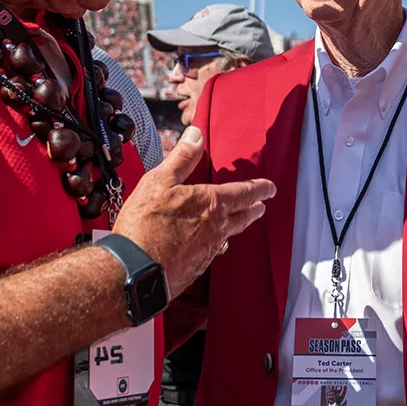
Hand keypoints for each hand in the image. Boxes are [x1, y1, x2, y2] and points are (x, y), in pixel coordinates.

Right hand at [112, 126, 275, 296]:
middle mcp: (217, 228)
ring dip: (237, 226)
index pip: (244, 192)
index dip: (260, 189)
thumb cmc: (145, 223)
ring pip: (229, 235)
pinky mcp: (196, 269)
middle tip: (261, 206)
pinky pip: (212, 252)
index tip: (271, 188)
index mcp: (212, 203)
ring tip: (239, 222)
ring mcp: (208, 251)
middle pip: (244, 216)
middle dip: (254, 209)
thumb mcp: (159, 181)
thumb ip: (182, 158)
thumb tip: (197, 134)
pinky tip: (208, 245)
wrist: (135, 271)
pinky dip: (215, 244)